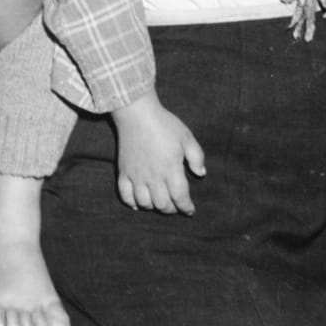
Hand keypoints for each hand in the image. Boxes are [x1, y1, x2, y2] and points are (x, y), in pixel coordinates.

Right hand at [112, 89, 205, 214]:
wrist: (138, 115)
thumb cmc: (165, 124)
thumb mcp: (187, 137)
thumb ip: (196, 157)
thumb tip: (201, 173)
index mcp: (171, 169)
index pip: (180, 196)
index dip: (186, 207)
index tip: (190, 210)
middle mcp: (153, 177)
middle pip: (162, 204)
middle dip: (171, 209)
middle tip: (176, 206)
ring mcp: (136, 176)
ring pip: (144, 203)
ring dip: (154, 207)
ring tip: (160, 203)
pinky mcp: (123, 173)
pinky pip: (125, 196)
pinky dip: (132, 203)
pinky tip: (138, 203)